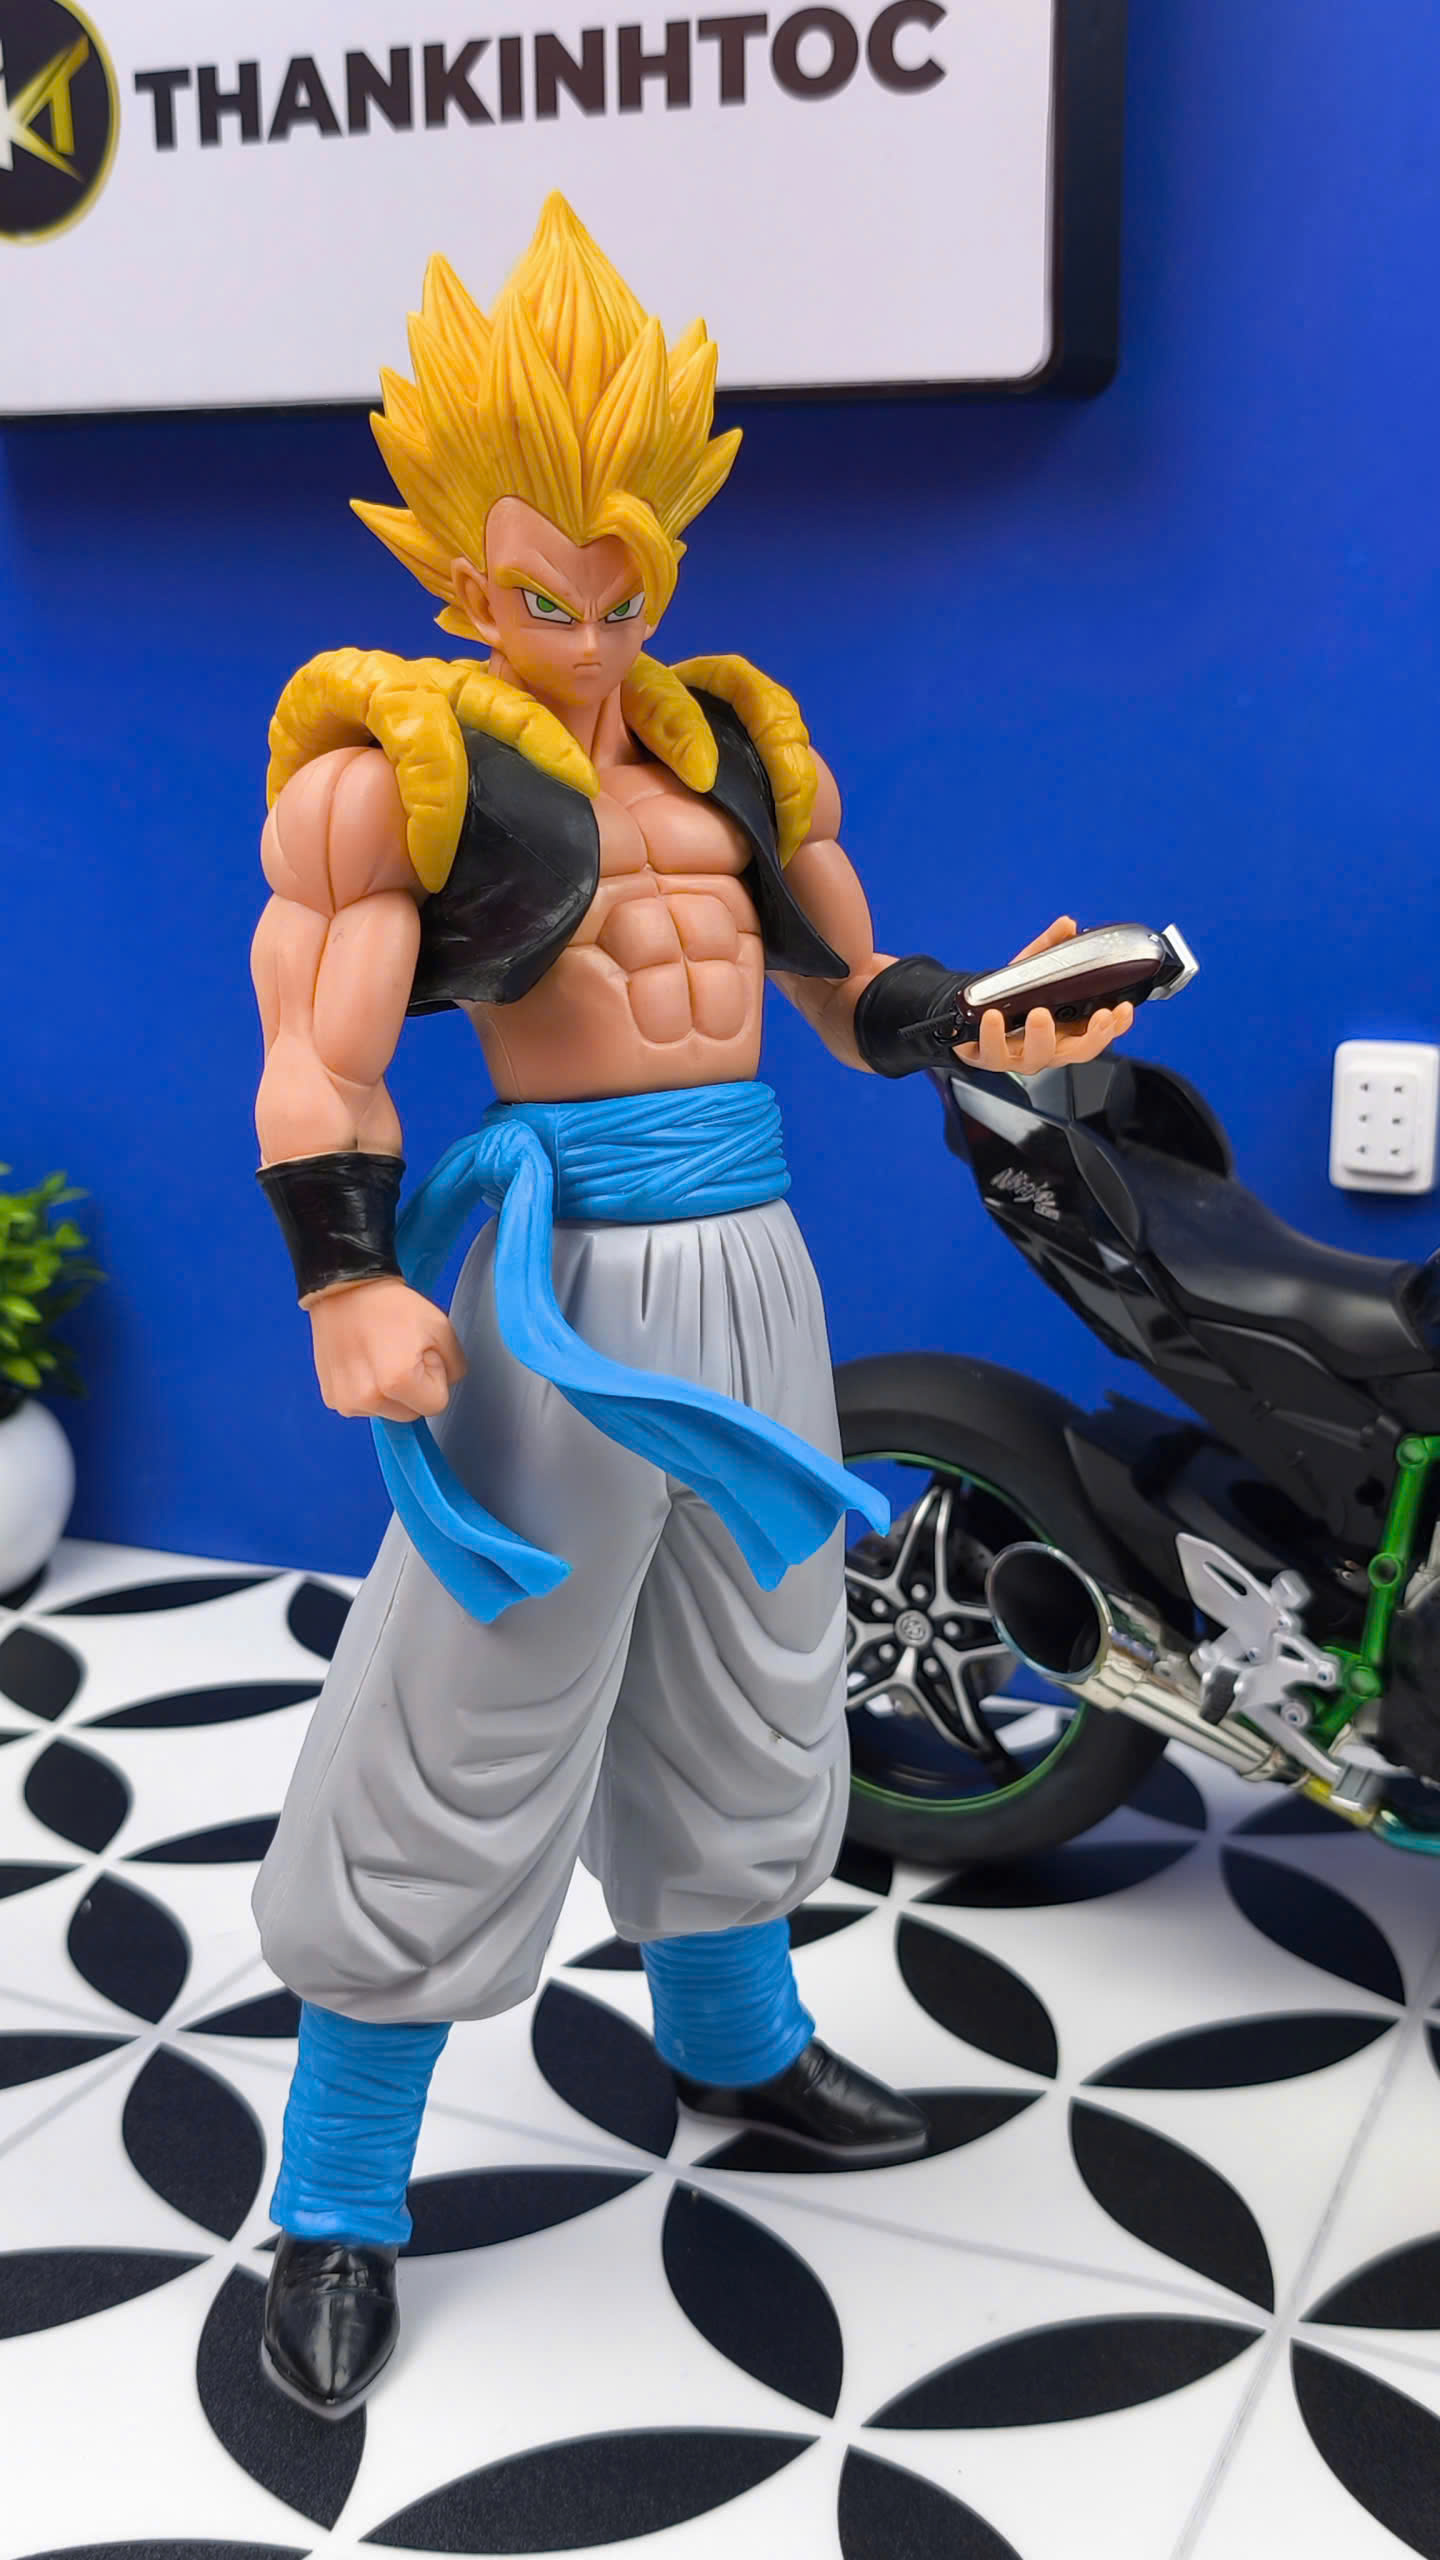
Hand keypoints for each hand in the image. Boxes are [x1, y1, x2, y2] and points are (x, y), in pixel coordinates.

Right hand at [307, 1276, 465, 1421]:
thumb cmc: (390, 1304)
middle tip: (400, 1354)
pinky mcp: (331, 1398)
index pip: (436, 1405)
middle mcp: (368, 1398)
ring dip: (390, 1393)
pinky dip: (368, 1391)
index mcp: (397, 1381)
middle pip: (410, 1414)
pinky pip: (364, 1407)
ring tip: (379, 1356)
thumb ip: (455, 1366)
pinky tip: (363, 1363)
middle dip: (413, 1390)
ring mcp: (346, 1401)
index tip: (421, 1355)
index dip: (435, 1378)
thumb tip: (446, 1384)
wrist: (345, 1289)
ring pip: (387, 1412)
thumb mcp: (440, 1326)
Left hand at [955, 917, 1135, 1076]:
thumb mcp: (1032, 968)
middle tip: (1099, 1016)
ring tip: (1040, 1013)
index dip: (1117, 1026)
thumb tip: (1067, 925)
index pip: (1100, 1032)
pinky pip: (994, 1052)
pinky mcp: (990, 1057)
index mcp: (1066, 1028)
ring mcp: (1021, 1056)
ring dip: (1042, 1036)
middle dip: (1094, 1036)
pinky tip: (994, 1017)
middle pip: (1080, 1051)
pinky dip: (993, 1035)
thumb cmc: (1008, 998)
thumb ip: (1051, 947)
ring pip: (1039, 1056)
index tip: (1124, 1008)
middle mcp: (1048, 1046)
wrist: (968, 1012)